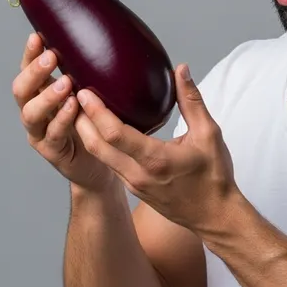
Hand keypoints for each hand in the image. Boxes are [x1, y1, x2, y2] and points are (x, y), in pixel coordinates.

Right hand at [12, 33, 117, 192]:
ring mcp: (39, 132)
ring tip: (66, 82)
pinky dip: (62, 119)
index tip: (38, 36)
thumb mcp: (91, 93)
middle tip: (52, 56)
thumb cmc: (94, 122)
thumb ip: (89, 72)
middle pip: (21, 89)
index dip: (30, 53)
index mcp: (41, 92)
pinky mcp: (51, 150)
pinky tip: (74, 107)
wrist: (100, 162)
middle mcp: (35, 110)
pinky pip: (53, 133)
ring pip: (31, 113)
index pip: (28, 69)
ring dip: (47, 96)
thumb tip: (109, 37)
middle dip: (34, 71)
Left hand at [73, 63, 238, 235]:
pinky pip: (110, 163)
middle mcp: (138, 174)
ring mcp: (134, 184)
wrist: (215, 216)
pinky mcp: (134, 189)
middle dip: (80, 119)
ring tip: (79, 109)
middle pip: (97, 146)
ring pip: (100, 156)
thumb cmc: (215, 177)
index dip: (96, 112)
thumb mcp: (209, 134)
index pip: (115, 134)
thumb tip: (181, 70)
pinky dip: (100, 145)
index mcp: (156, 160)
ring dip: (86, 133)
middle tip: (71, 95)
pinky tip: (100, 130)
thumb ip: (192, 100)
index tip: (85, 92)